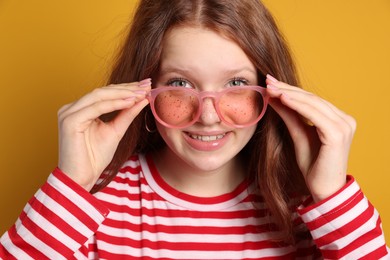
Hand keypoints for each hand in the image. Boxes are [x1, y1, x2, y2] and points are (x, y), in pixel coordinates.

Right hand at [57, 79, 150, 190]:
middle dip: (127, 87)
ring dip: (122, 93)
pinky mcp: (69, 121)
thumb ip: (127, 114)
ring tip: (141, 93)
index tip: (146, 85)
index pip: (105, 93)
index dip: (126, 88)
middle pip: (102, 91)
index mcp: (80, 109)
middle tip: (146, 85)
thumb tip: (143, 98)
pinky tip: (130, 101)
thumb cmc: (95, 158)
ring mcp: (68, 113)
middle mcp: (71, 108)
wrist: (82, 178)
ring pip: (99, 96)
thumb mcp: (116, 130)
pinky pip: (95, 108)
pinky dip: (114, 104)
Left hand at [265, 75, 355, 201]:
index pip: (312, 100)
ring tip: (271, 88)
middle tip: (268, 81)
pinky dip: (298, 105)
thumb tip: (274, 97)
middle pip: (312, 99)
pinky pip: (314, 115)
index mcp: (339, 119)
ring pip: (312, 104)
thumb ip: (289, 115)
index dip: (290, 90)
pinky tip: (283, 98)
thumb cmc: (313, 165)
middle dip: (288, 89)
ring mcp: (344, 126)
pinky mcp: (337, 134)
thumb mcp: (298, 134)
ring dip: (290, 94)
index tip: (271, 83)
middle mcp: (345, 120)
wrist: (323, 189)